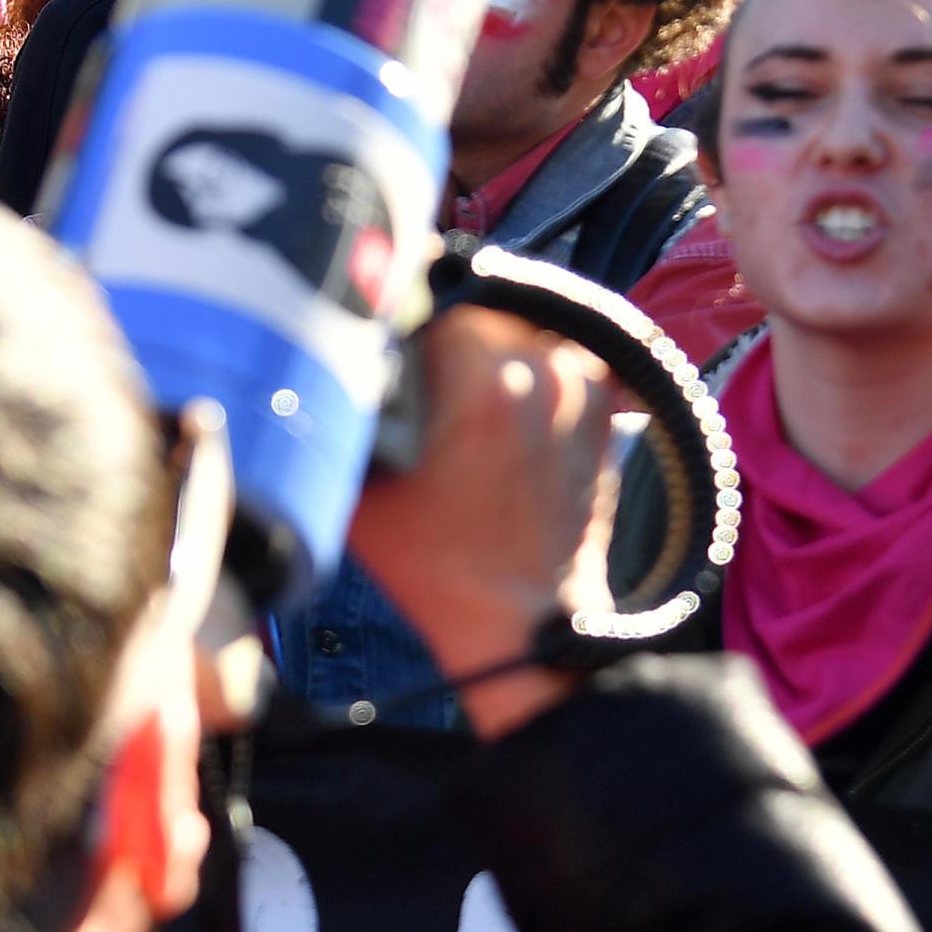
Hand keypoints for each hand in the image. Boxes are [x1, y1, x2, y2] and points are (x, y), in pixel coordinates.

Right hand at [350, 306, 619, 737]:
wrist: (518, 625)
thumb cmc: (433, 566)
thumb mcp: (358, 484)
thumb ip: (343, 409)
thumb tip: (327, 349)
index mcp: (483, 383)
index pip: (434, 307)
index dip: (405, 332)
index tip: (391, 362)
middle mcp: (543, 375)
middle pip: (481, 316)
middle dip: (450, 345)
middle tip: (426, 391)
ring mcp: (582, 391)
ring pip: (522, 332)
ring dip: (494, 356)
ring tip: (465, 404)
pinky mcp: (604, 412)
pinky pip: (558, 361)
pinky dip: (531, 376)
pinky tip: (503, 414)